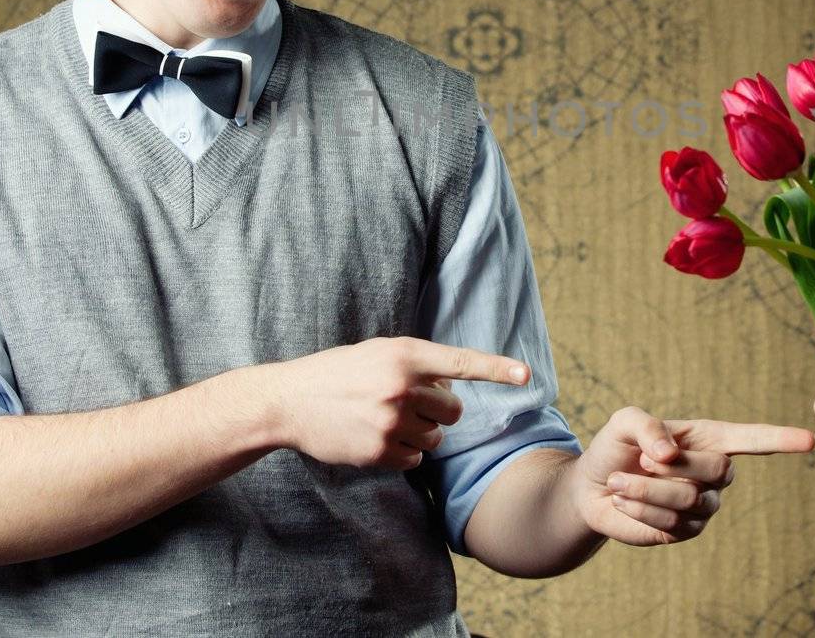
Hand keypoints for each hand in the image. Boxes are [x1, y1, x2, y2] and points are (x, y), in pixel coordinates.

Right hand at [270, 336, 529, 469]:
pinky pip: (415, 460)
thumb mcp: (376, 354)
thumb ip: (415, 366)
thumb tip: (452, 391)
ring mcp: (390, 420)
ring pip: (436, 439)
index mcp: (403, 354)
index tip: (525, 375)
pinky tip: (377, 439)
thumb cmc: (338, 373)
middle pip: (454, 411)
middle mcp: (401, 385)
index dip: (496, 369)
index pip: (460, 362)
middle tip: (410, 406)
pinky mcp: (379, 451)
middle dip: (440, 413)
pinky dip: (404, 454)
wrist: (288, 400)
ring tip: (386, 421)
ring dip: (421, 435)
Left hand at [570, 407, 814, 546]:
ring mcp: (704, 504)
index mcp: (708, 438)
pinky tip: (625, 500)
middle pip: (719, 469)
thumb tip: (671, 453)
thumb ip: (647, 425)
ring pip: (691, 499)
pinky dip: (640, 507)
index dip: (779, 439)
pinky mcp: (685, 531)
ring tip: (621, 482)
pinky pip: (672, 523)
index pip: (751, 439)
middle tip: (641, 460)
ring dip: (647, 488)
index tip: (809, 440)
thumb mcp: (624, 422)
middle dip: (673, 465)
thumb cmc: (616, 448)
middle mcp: (714, 472)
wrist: (592, 488)